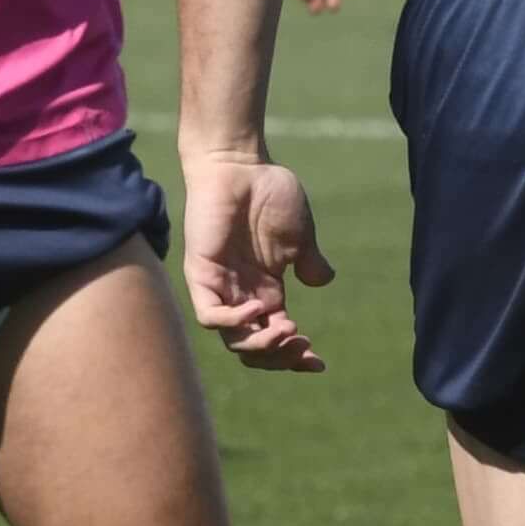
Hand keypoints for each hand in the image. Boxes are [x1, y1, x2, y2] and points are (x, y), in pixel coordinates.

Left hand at [178, 148, 331, 371]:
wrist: (240, 163)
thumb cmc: (269, 192)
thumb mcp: (299, 234)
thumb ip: (309, 262)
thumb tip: (323, 281)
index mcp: (266, 290)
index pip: (275, 338)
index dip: (294, 356)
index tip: (318, 362)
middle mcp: (241, 295)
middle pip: (252, 348)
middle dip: (278, 357)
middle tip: (302, 344)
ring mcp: (220, 286)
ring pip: (232, 340)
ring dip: (260, 345)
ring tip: (285, 330)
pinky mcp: (201, 273)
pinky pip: (209, 315)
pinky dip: (233, 322)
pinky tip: (259, 309)